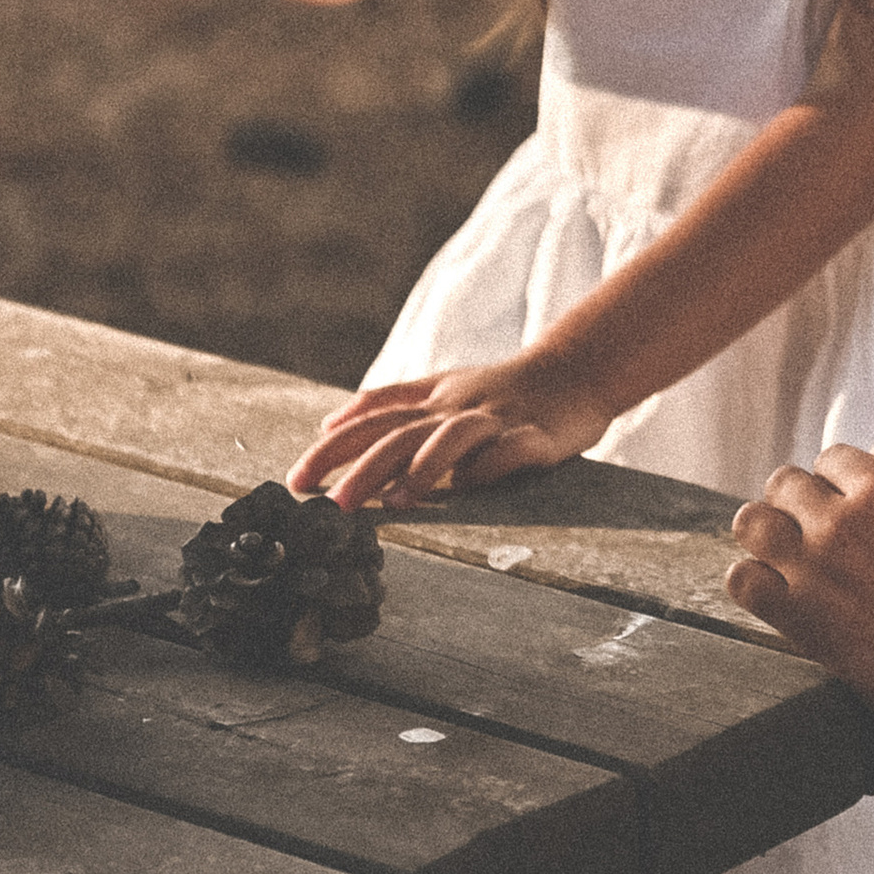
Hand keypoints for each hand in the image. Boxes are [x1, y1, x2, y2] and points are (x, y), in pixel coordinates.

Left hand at [287, 356, 610, 508]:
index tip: (297, 481)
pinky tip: (473, 484)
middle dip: (365, 469)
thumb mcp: (441, 385)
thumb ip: (388, 402)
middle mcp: (458, 407)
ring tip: (398, 500)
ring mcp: (499, 419)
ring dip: (424, 467)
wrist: (576, 368)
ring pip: (454, 437)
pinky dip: (491, 464)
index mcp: (434, 399)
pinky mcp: (537, 435)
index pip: (373, 421)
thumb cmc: (503, 386)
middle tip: (335, 505)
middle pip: (404, 434)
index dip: (333, 449)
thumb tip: (330, 423)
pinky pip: (513, 449)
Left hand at [726, 443, 873, 737]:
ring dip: (767, 531)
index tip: (854, 505)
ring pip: (750, 523)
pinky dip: (752, 579)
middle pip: (783, 483)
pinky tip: (777, 588)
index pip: (832, 457)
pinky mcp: (794, 617)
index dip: (843, 479)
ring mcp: (810, 569)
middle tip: (820, 528)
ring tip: (788, 552)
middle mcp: (837, 521)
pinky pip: (741, 580)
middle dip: (801, 499)